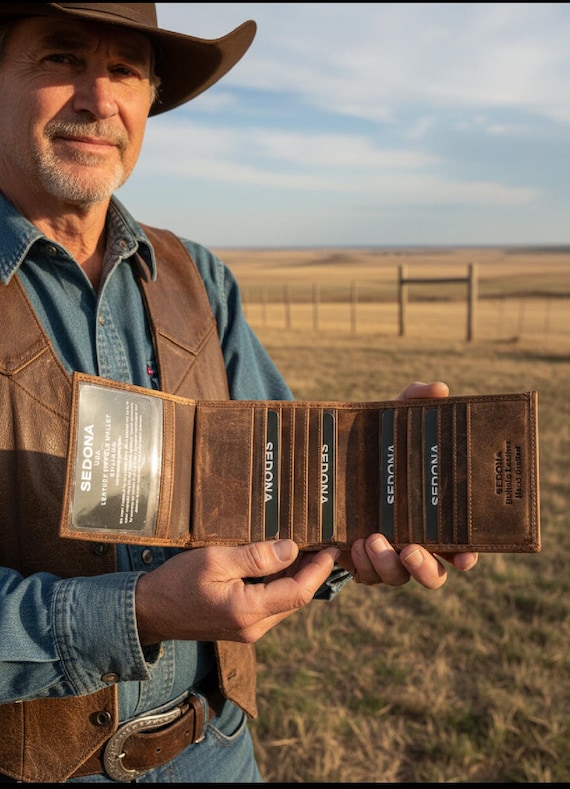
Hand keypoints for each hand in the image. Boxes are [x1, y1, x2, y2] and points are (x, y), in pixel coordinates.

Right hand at [135, 539, 338, 645]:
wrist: (149, 611)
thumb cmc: (177, 582)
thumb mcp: (216, 560)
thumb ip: (256, 557)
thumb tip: (292, 550)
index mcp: (249, 611)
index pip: (299, 592)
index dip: (319, 570)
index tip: (332, 548)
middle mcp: (254, 627)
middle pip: (295, 598)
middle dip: (311, 571)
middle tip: (322, 541)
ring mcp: (248, 630)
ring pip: (284, 601)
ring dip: (296, 576)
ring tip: (305, 547)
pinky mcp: (240, 626)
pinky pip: (270, 604)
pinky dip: (279, 583)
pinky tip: (279, 562)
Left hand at [335, 379, 478, 587]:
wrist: (332, 461)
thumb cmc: (377, 445)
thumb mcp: (392, 421)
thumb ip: (415, 402)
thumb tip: (439, 388)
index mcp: (433, 518)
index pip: (460, 545)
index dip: (466, 555)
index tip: (464, 555)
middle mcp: (415, 541)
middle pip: (433, 574)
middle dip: (424, 569)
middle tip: (411, 549)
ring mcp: (386, 554)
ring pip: (396, 578)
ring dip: (387, 565)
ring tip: (371, 539)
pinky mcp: (358, 558)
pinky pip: (364, 576)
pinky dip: (360, 565)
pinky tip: (351, 545)